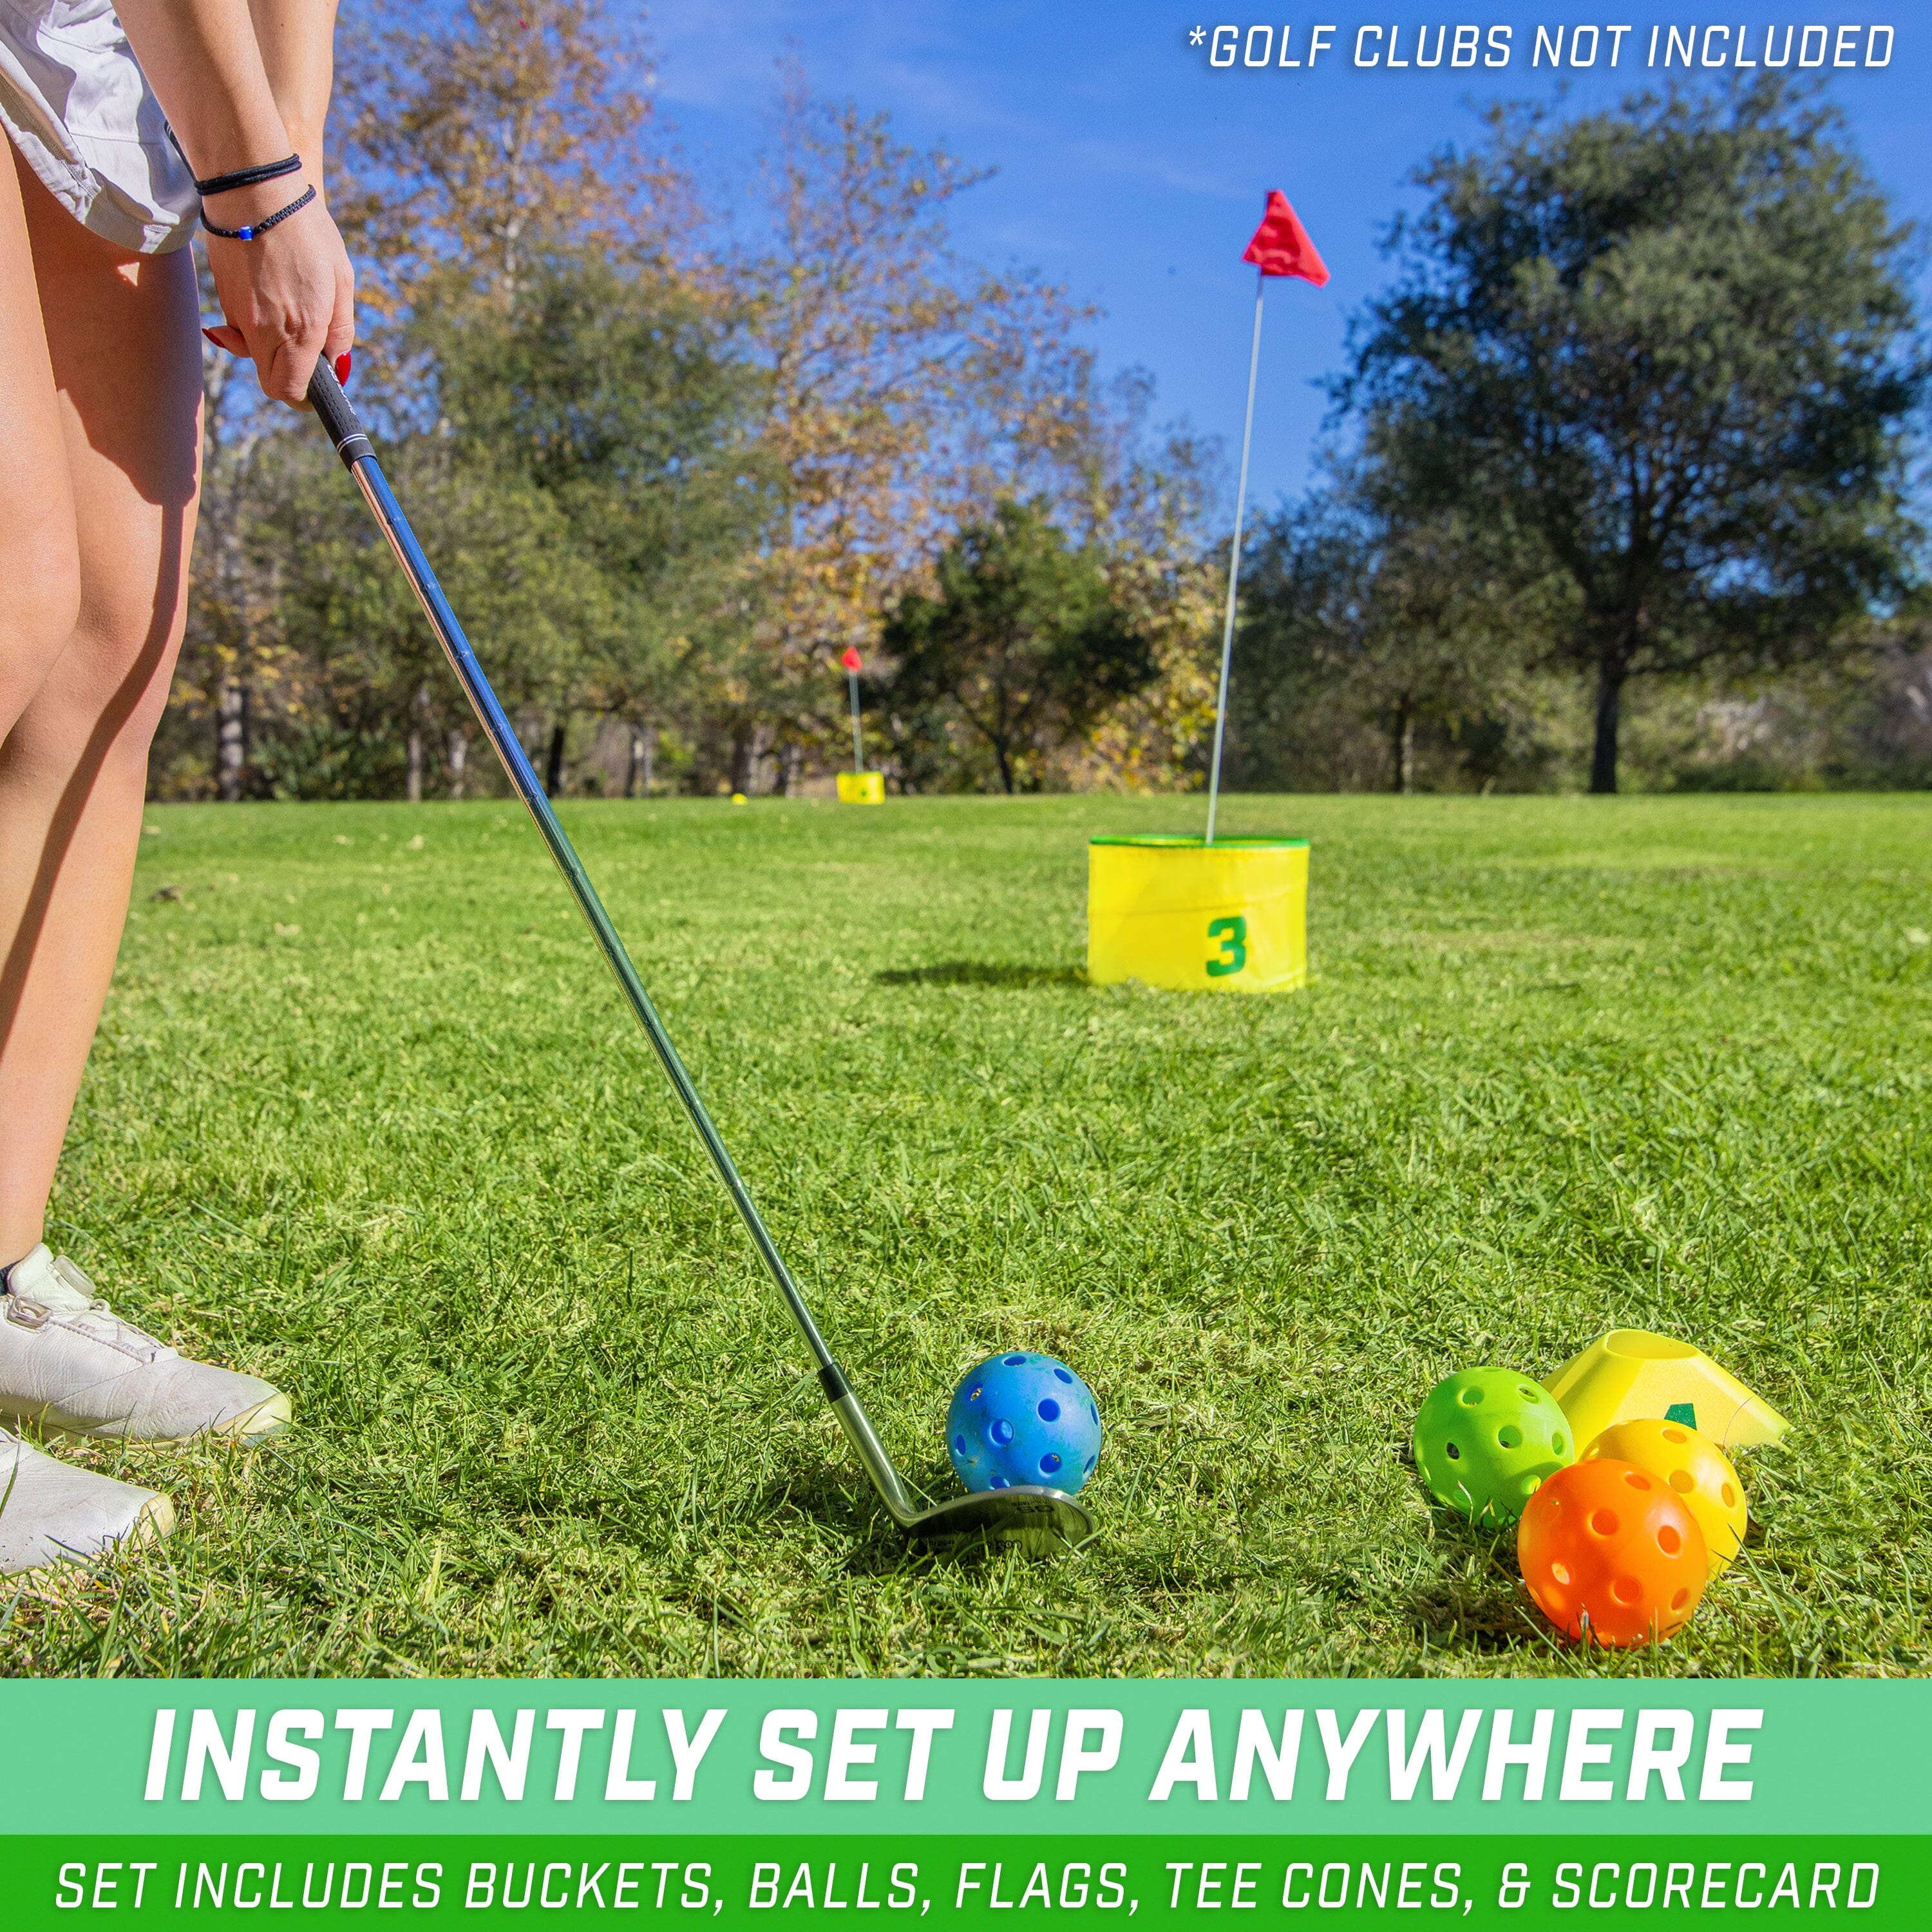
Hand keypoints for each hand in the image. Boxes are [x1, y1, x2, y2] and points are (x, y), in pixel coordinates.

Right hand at [202, 180, 354, 406]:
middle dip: (292, 379)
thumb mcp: (341, 282)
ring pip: (255, 357)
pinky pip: (241, 330)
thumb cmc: (306, 233)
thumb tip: (337, 367)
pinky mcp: (223, 298)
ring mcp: (238, 316)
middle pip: (272, 383)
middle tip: (311, 354)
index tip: (320, 388)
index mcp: (299, 330)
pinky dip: (256, 327)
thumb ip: (340, 331)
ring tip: (293, 313)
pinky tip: (270, 296)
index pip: (291, 393)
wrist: (254, 191)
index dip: (307, 398)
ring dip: (274, 352)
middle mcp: (264, 330)